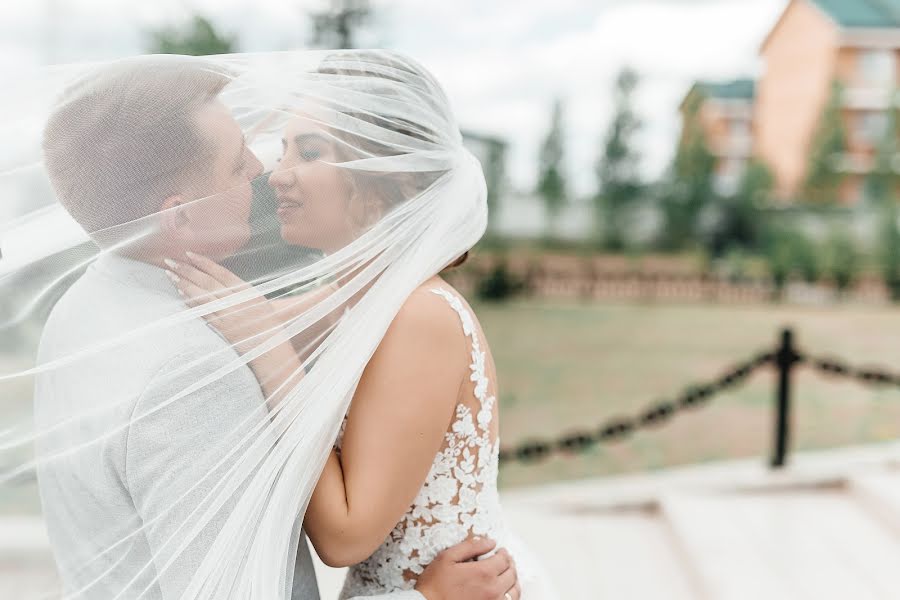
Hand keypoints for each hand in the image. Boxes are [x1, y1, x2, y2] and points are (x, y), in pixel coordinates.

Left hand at [164, 252, 280, 354]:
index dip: (205, 263)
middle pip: (208, 282)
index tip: (189, 254)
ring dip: (185, 284)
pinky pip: (204, 313)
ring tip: (170, 275)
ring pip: (202, 297)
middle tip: (171, 262)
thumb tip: (219, 276)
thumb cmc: (267, 321)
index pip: (222, 273)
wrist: (271, 345)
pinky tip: (181, 294)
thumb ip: (241, 288)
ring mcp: (228, 315)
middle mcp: (236, 301)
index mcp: (247, 291)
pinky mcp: (222, 328)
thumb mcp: (259, 299)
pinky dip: (191, 303)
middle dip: (188, 270)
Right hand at [415, 537, 520, 599]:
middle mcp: (493, 589)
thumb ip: (471, 547)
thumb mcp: (448, 557)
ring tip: (508, 575)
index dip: (504, 553)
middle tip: (505, 560)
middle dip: (510, 564)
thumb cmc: (434, 584)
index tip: (500, 551)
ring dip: (513, 580)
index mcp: (484, 573)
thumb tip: (490, 542)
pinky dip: (510, 596)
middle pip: (511, 573)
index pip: (504, 559)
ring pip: (514, 591)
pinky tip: (504, 592)